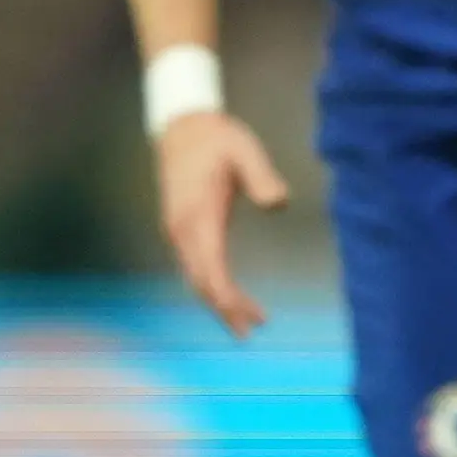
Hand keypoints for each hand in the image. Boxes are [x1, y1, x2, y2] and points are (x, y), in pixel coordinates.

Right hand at [153, 108, 288, 334]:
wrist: (182, 127)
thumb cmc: (217, 139)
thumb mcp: (244, 150)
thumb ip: (261, 176)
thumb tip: (279, 202)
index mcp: (199, 214)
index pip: (211, 268)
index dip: (228, 297)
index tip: (247, 317)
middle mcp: (182, 229)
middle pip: (202, 281)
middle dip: (226, 308)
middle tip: (253, 329)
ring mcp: (177, 231)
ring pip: (196, 277)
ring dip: (218, 301)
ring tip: (246, 322)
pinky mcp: (180, 229)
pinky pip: (194, 267)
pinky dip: (211, 286)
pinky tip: (228, 295)